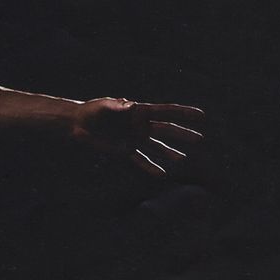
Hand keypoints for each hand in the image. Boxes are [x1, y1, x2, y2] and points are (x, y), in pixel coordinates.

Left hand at [70, 98, 204, 175]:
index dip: (184, 113)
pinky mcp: (125, 151)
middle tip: (200, 139)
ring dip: (169, 153)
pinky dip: (149, 167)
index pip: (166, 111)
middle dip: (182, 134)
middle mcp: (140, 125)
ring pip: (156, 147)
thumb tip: (131, 105)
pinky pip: (140, 160)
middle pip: (165, 130)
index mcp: (139, 111)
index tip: (202, 116)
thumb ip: (117, 106)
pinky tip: (161, 174)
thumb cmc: (91, 111)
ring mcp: (134, 139)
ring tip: (183, 159)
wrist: (77, 124)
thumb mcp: (104, 107)